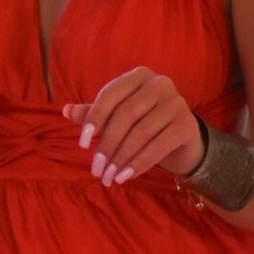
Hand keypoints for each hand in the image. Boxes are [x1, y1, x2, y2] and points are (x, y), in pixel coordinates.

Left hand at [63, 68, 204, 188]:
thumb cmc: (143, 122)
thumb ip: (94, 113)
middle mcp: (159, 83)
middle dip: (107, 145)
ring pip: (141, 133)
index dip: (94, 118)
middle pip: (125, 115)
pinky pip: (158, 146)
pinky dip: (139, 163)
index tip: (82, 145)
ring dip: (121, 159)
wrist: (182, 138)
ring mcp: (176, 102)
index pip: (110, 95)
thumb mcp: (118, 115)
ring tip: (108, 177)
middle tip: (96, 170)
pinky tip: (125, 176)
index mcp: (138, 75)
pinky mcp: (187, 125)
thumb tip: (66, 111)